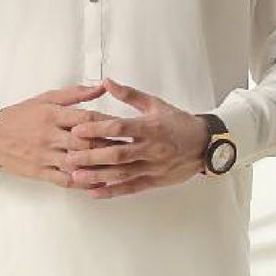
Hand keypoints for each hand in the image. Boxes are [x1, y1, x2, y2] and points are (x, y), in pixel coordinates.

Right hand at [0, 83, 143, 185]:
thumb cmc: (22, 115)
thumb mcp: (46, 98)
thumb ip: (75, 94)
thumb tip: (102, 86)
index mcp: (53, 115)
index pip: (87, 118)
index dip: (109, 123)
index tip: (127, 126)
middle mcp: (50, 135)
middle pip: (86, 142)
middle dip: (110, 145)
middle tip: (132, 149)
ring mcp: (45, 155)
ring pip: (78, 163)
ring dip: (99, 167)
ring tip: (121, 168)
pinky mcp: (40, 172)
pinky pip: (65, 180)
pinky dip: (83, 183)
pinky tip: (99, 184)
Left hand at [60, 77, 209, 197]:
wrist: (205, 144)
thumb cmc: (178, 122)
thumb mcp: (156, 104)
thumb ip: (129, 95)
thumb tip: (106, 82)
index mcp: (150, 127)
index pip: (120, 128)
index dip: (97, 129)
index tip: (77, 129)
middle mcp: (151, 148)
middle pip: (118, 154)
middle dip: (92, 156)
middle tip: (69, 156)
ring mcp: (153, 167)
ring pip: (122, 173)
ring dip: (98, 176)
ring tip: (76, 176)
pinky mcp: (154, 181)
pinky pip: (131, 188)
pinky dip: (112, 191)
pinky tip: (94, 192)